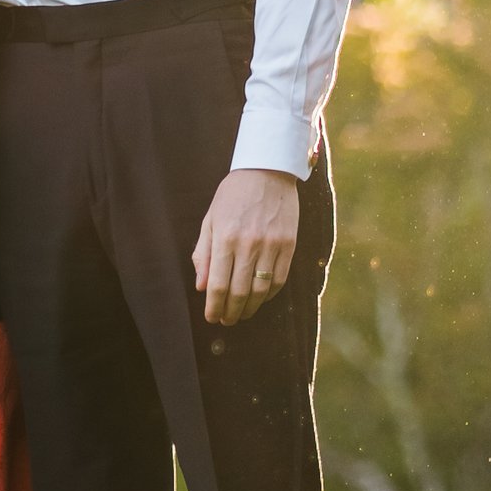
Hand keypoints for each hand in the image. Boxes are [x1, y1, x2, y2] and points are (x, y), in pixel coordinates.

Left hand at [192, 169, 300, 325]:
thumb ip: (204, 253)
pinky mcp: (289, 244)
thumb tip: (202, 287)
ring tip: (242, 313)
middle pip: (239, 292)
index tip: (211, 317)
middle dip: (231, 313)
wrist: (267, 170)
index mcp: (225, 238)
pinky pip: (280, 279)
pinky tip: (260, 298)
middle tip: (226, 320)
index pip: (218, 285)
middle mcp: (248, 244)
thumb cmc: (233, 195)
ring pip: (261, 290)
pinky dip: (269, 294)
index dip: (214, 307)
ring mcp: (271, 245)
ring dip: (250, 308)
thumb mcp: (211, 220)